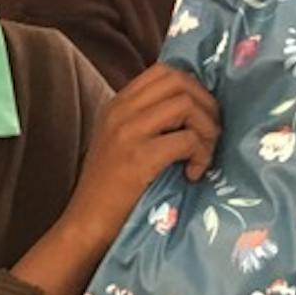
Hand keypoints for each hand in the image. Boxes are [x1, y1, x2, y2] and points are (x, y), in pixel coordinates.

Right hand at [59, 64, 219, 255]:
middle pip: (180, 82)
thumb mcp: (122, 141)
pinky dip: (201, 155)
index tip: (201, 117)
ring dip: (207, 130)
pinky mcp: (139, 158)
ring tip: (203, 155)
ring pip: (187, 105)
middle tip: (210, 136)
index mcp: (118, 104)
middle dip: (206, 106)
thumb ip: (147, 120)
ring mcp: (128, 132)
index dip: (194, 89)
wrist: (86, 223)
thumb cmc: (110, 188)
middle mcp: (121, 111)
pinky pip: (187, 140)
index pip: (165, 71)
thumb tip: (193, 108)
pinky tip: (192, 174)